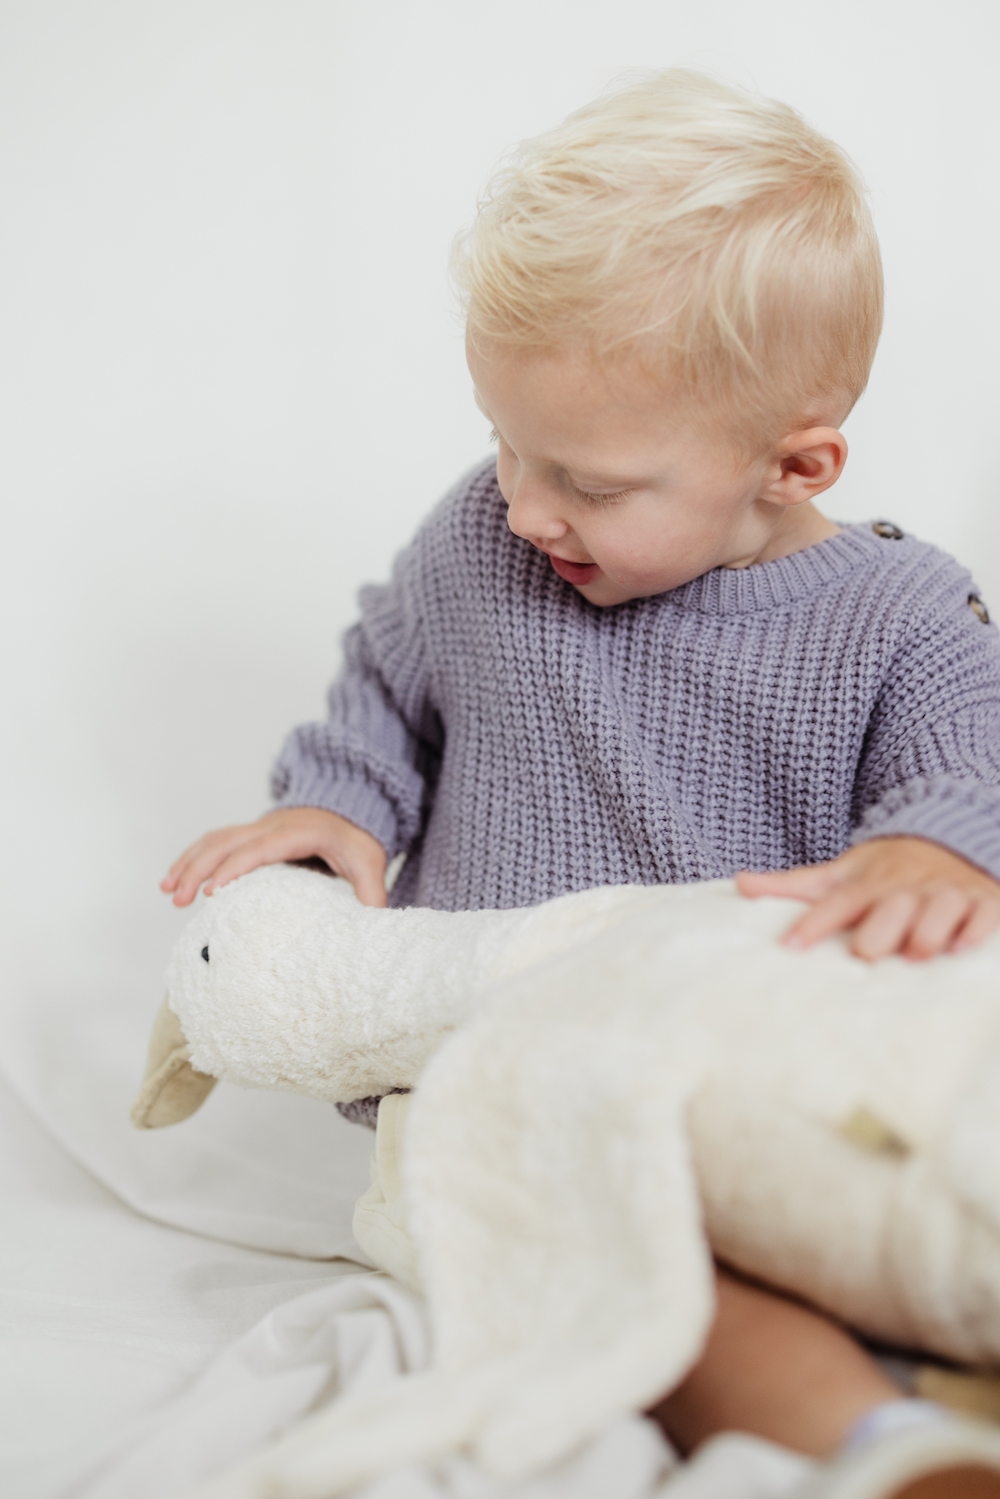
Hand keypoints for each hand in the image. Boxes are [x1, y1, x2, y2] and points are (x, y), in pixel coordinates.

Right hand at [161, 807, 387, 908]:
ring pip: (215, 839)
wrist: (350, 811)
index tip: (212, 890)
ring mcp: (257, 827)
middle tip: (180, 899)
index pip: (262, 848)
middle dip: (200, 868)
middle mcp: (272, 825)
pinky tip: (174, 878)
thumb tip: (374, 929)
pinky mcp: (248, 834)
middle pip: (228, 842)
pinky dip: (192, 857)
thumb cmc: (356, 842)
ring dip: (188, 862)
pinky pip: (214, 841)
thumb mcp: (370, 864)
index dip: (236, 867)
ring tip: (167, 891)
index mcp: (300, 832)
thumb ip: (372, 895)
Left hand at [736, 837, 999, 960]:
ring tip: (917, 953)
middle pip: (890, 907)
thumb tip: (740, 883)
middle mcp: (905, 888)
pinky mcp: (982, 900)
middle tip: (866, 953)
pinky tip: (964, 949)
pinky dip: (975, 929)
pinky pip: (983, 914)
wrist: (949, 837)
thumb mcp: (841, 872)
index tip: (790, 946)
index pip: (837, 903)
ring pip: (937, 909)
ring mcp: (945, 892)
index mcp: (868, 884)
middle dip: (881, 929)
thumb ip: (794, 885)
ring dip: (928, 931)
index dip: (814, 923)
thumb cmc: (886, 869)